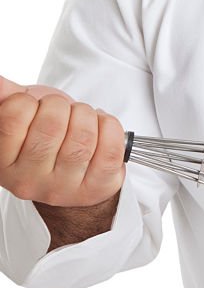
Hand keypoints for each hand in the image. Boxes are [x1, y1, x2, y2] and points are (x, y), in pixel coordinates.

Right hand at [0, 75, 125, 207]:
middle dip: (61, 106)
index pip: (13, 117)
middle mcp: (29, 181)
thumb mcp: (23, 114)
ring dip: (87, 116)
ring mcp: (63, 189)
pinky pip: (110, 151)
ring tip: (82, 119)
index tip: (35, 106)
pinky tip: (101, 129)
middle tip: (62, 111)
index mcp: (4, 162)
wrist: (72, 166)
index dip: (29, 101)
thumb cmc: (45, 135)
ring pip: (82, 138)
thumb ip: (8, 98)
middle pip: (51, 125)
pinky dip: (110, 128)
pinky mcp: (96, 189)